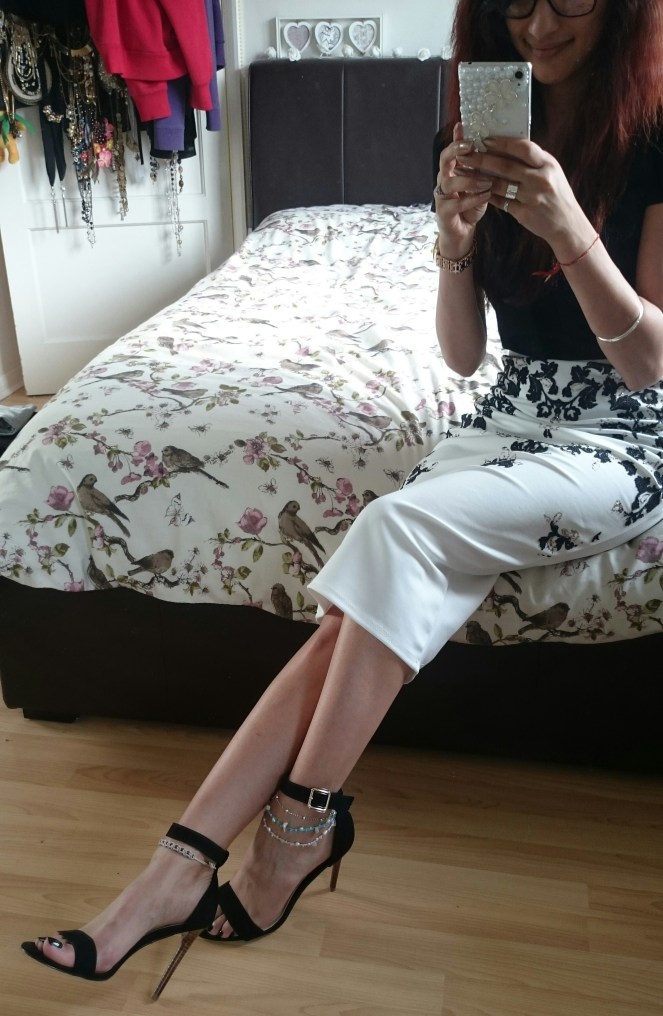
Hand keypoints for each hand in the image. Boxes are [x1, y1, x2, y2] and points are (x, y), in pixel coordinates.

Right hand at [434, 123, 492, 255]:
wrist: (461, 233)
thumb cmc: (471, 205)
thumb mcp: (480, 183)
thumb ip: (484, 167)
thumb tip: (498, 147)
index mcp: (452, 170)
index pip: (452, 149)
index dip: (456, 138)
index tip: (463, 126)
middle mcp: (444, 180)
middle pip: (444, 160)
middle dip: (457, 151)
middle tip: (472, 148)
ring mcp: (441, 197)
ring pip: (450, 182)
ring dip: (469, 179)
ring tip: (487, 180)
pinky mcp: (444, 213)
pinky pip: (455, 203)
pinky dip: (472, 199)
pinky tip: (486, 195)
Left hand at [462, 136, 591, 254]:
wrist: (567, 225)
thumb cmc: (557, 195)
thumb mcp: (552, 172)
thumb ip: (533, 161)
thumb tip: (508, 146)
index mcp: (548, 164)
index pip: (523, 148)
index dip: (503, 143)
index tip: (485, 139)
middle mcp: (541, 179)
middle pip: (507, 166)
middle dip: (483, 159)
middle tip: (465, 155)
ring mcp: (532, 197)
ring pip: (500, 185)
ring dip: (480, 178)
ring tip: (465, 172)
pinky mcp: (524, 213)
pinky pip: (501, 202)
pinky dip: (487, 195)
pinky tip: (475, 190)